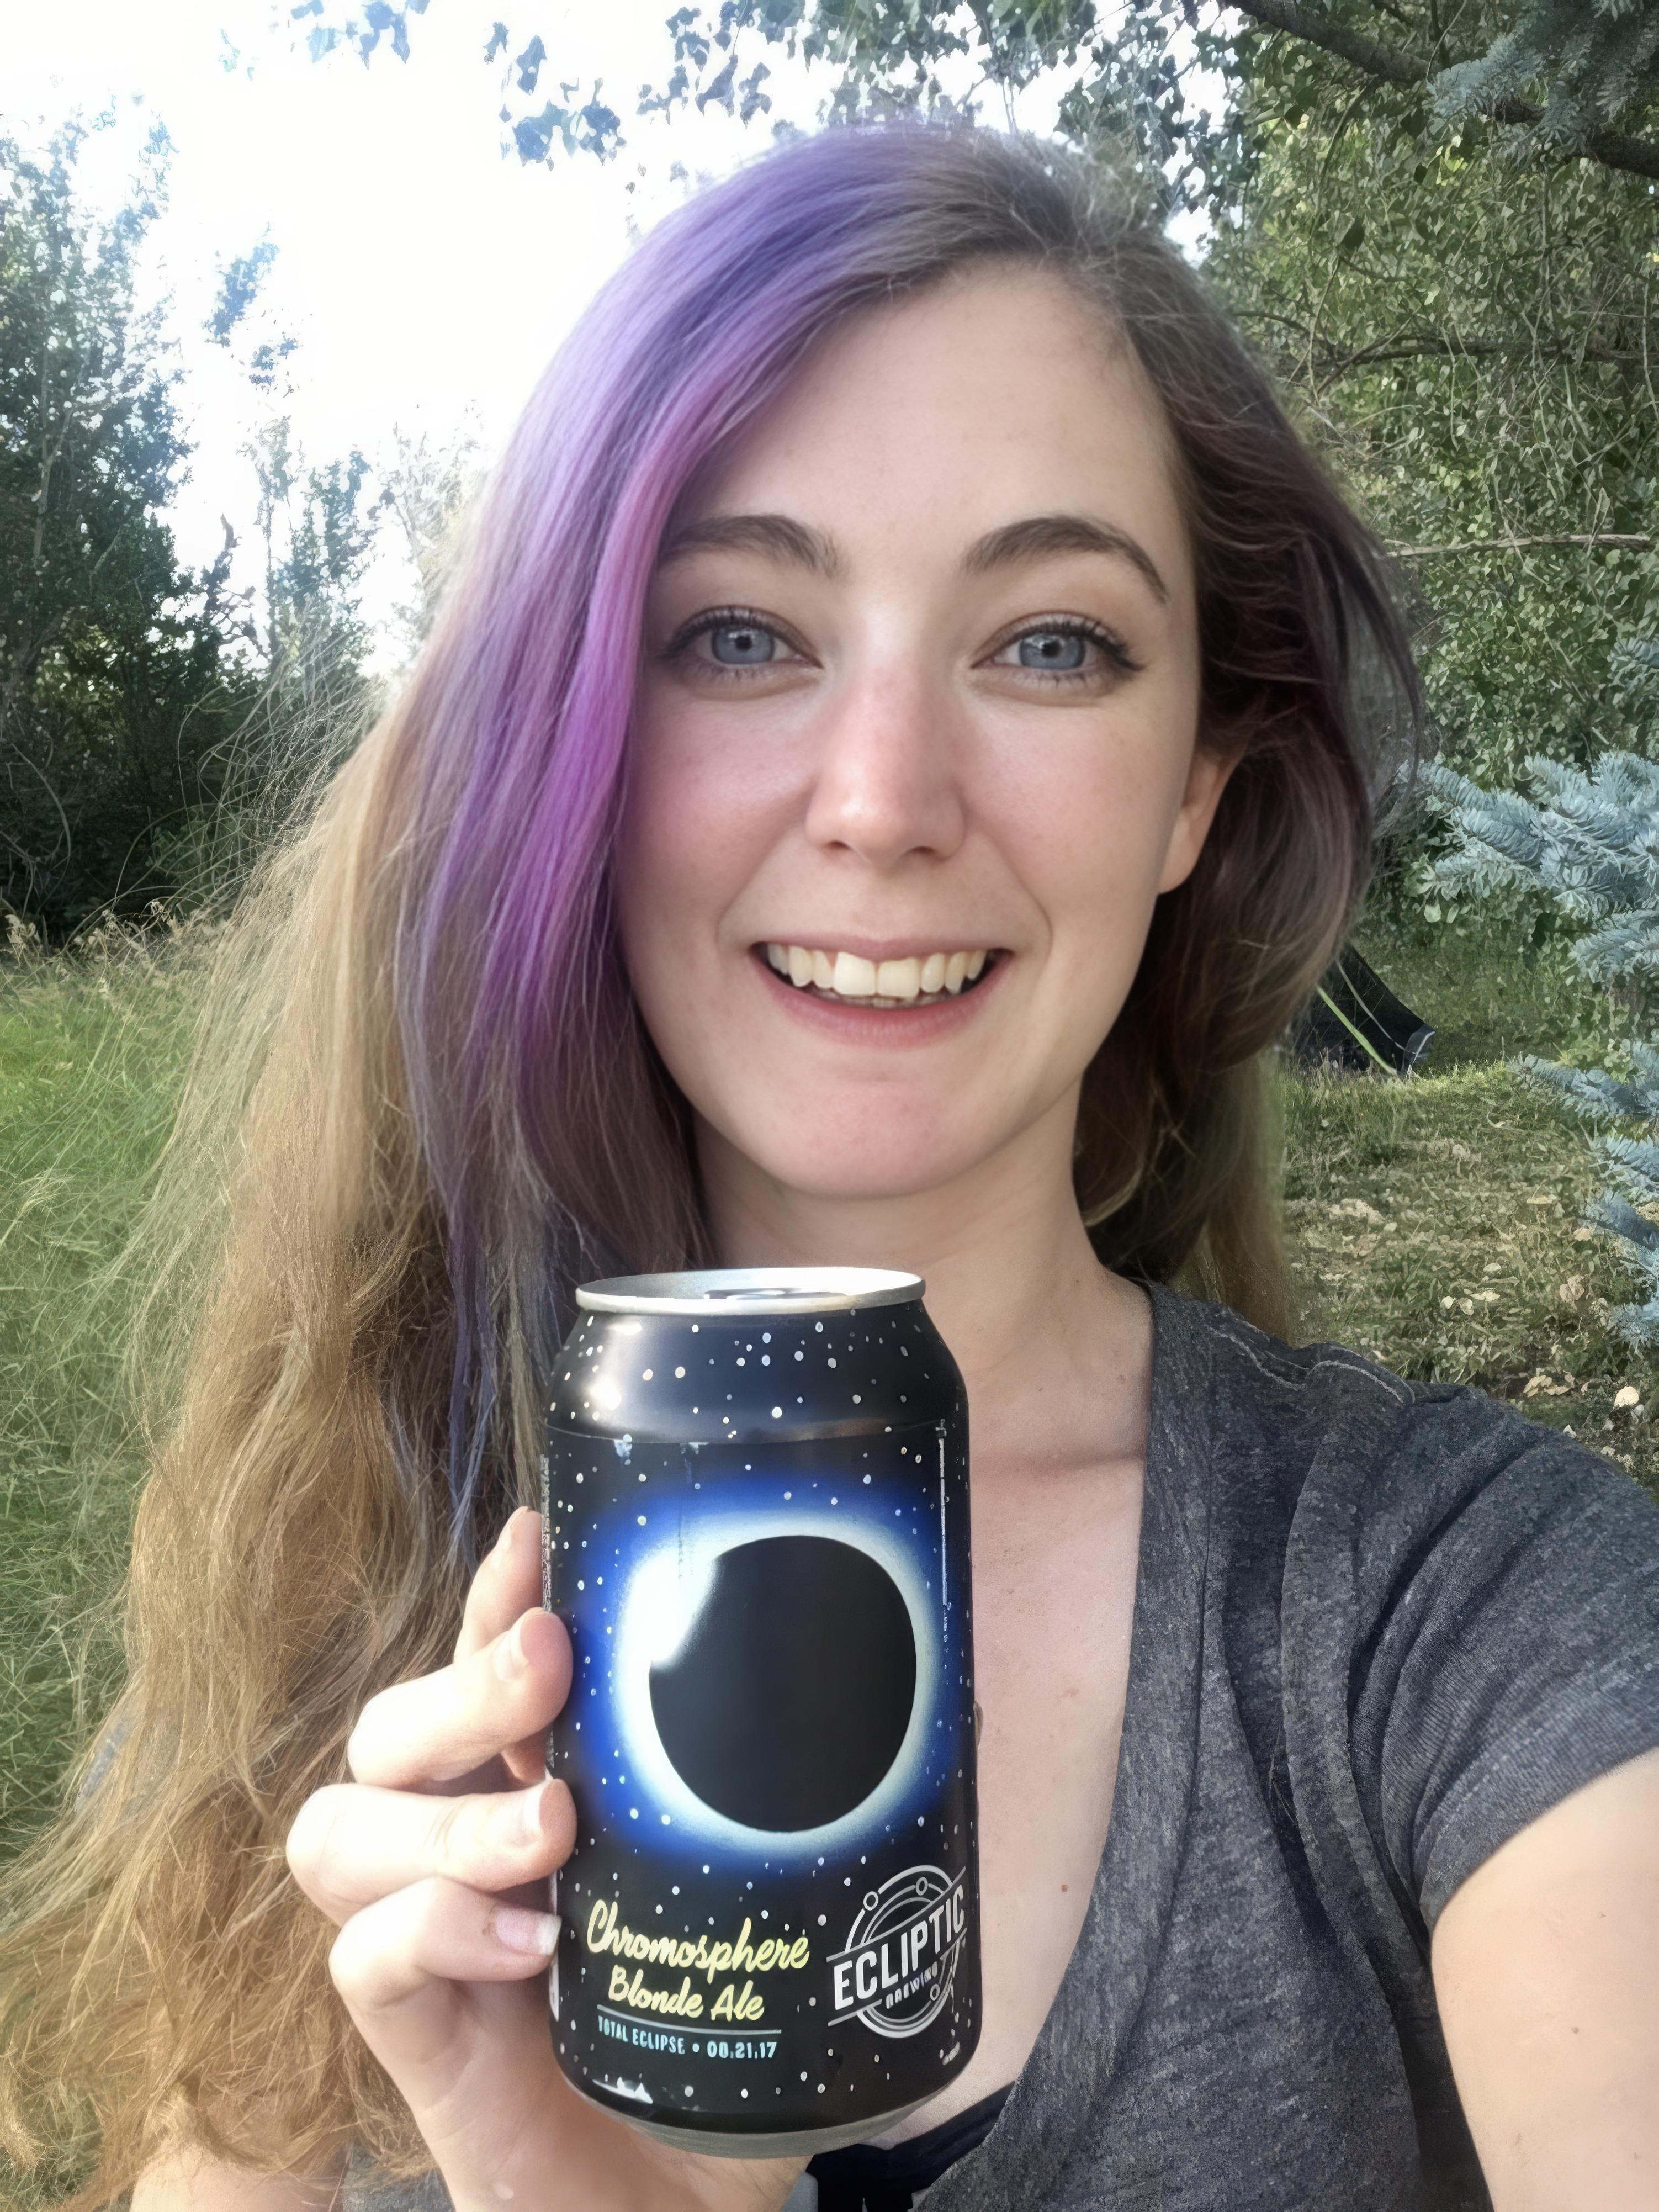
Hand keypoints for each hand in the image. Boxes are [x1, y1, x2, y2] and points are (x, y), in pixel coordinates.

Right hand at [286, 1507, 804, 2211]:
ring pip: (345, 1828)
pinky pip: (365, 1961)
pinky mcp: (418, 2045)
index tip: (540, 1537)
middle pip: (389, 1726)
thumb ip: (826, 1799)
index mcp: (534, 1787)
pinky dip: (434, 1932)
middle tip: (554, 1666)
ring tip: (555, 1832)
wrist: (687, 2202)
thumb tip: (951, 1694)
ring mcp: (427, 1942)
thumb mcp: (773, 1891)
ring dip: (447, 1813)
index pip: (479, 1664)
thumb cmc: (730, 2029)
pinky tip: (532, 1947)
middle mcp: (459, 1846)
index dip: (495, 1596)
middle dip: (464, 1682)